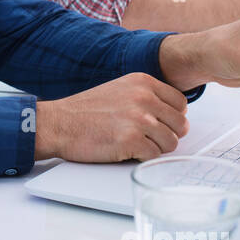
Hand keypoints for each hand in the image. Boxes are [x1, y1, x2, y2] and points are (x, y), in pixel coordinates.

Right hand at [35, 73, 189, 162]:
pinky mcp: (131, 140)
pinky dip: (142, 157)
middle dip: (167, 135)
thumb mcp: (119, 89)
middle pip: (180, 124)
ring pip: (170, 142)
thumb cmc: (84, 111)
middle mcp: (144, 98)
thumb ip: (145, 96)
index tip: (160, 124)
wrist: (59, 124)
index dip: (172, 118)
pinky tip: (126, 151)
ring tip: (135, 145)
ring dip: (155, 148)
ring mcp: (139, 119)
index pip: (180, 103)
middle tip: (149, 139)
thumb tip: (170, 114)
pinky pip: (154, 155)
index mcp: (142, 82)